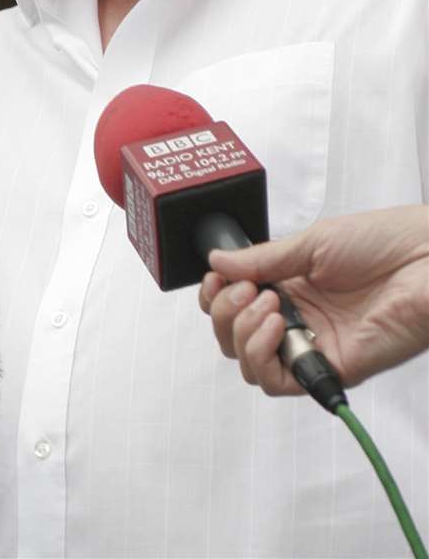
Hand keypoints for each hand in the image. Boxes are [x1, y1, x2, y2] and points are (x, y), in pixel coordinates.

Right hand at [199, 205, 428, 393]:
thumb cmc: (384, 242)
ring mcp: (313, 345)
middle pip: (233, 338)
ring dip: (242, 334)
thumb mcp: (311, 242)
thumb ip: (263, 259)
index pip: (234, 305)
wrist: (428, 259)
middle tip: (246, 289)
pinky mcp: (333, 368)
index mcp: (289, 287)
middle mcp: (297, 319)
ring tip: (266, 305)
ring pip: (250, 366)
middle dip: (226, 313)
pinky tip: (275, 326)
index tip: (217, 278)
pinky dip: (263, 357)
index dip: (216, 297)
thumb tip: (216, 263)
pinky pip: (282, 383)